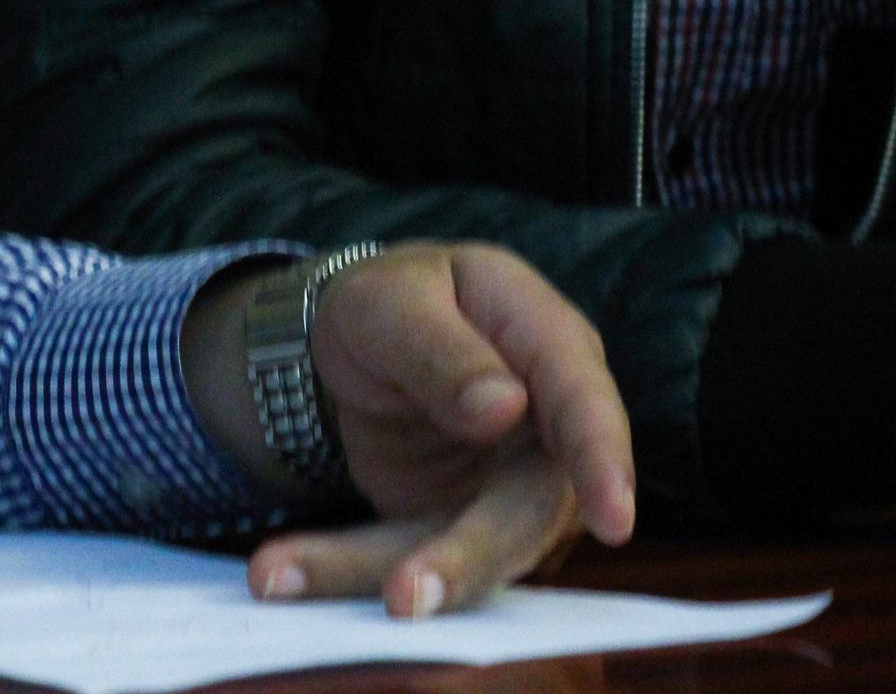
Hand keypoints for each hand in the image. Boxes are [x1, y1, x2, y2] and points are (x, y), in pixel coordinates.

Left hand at [190, 244, 634, 616]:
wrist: (362, 342)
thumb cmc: (394, 302)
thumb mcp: (393, 302)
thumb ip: (444, 351)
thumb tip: (507, 409)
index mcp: (545, 338)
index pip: (584, 400)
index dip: (602, 459)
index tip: (613, 519)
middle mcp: (547, 426)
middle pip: (529, 505)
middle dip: (468, 555)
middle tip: (404, 593)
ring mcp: (510, 486)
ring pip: (468, 549)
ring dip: (391, 573)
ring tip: (297, 578)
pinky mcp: (462, 530)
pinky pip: (411, 557)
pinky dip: (346, 569)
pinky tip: (282, 572)